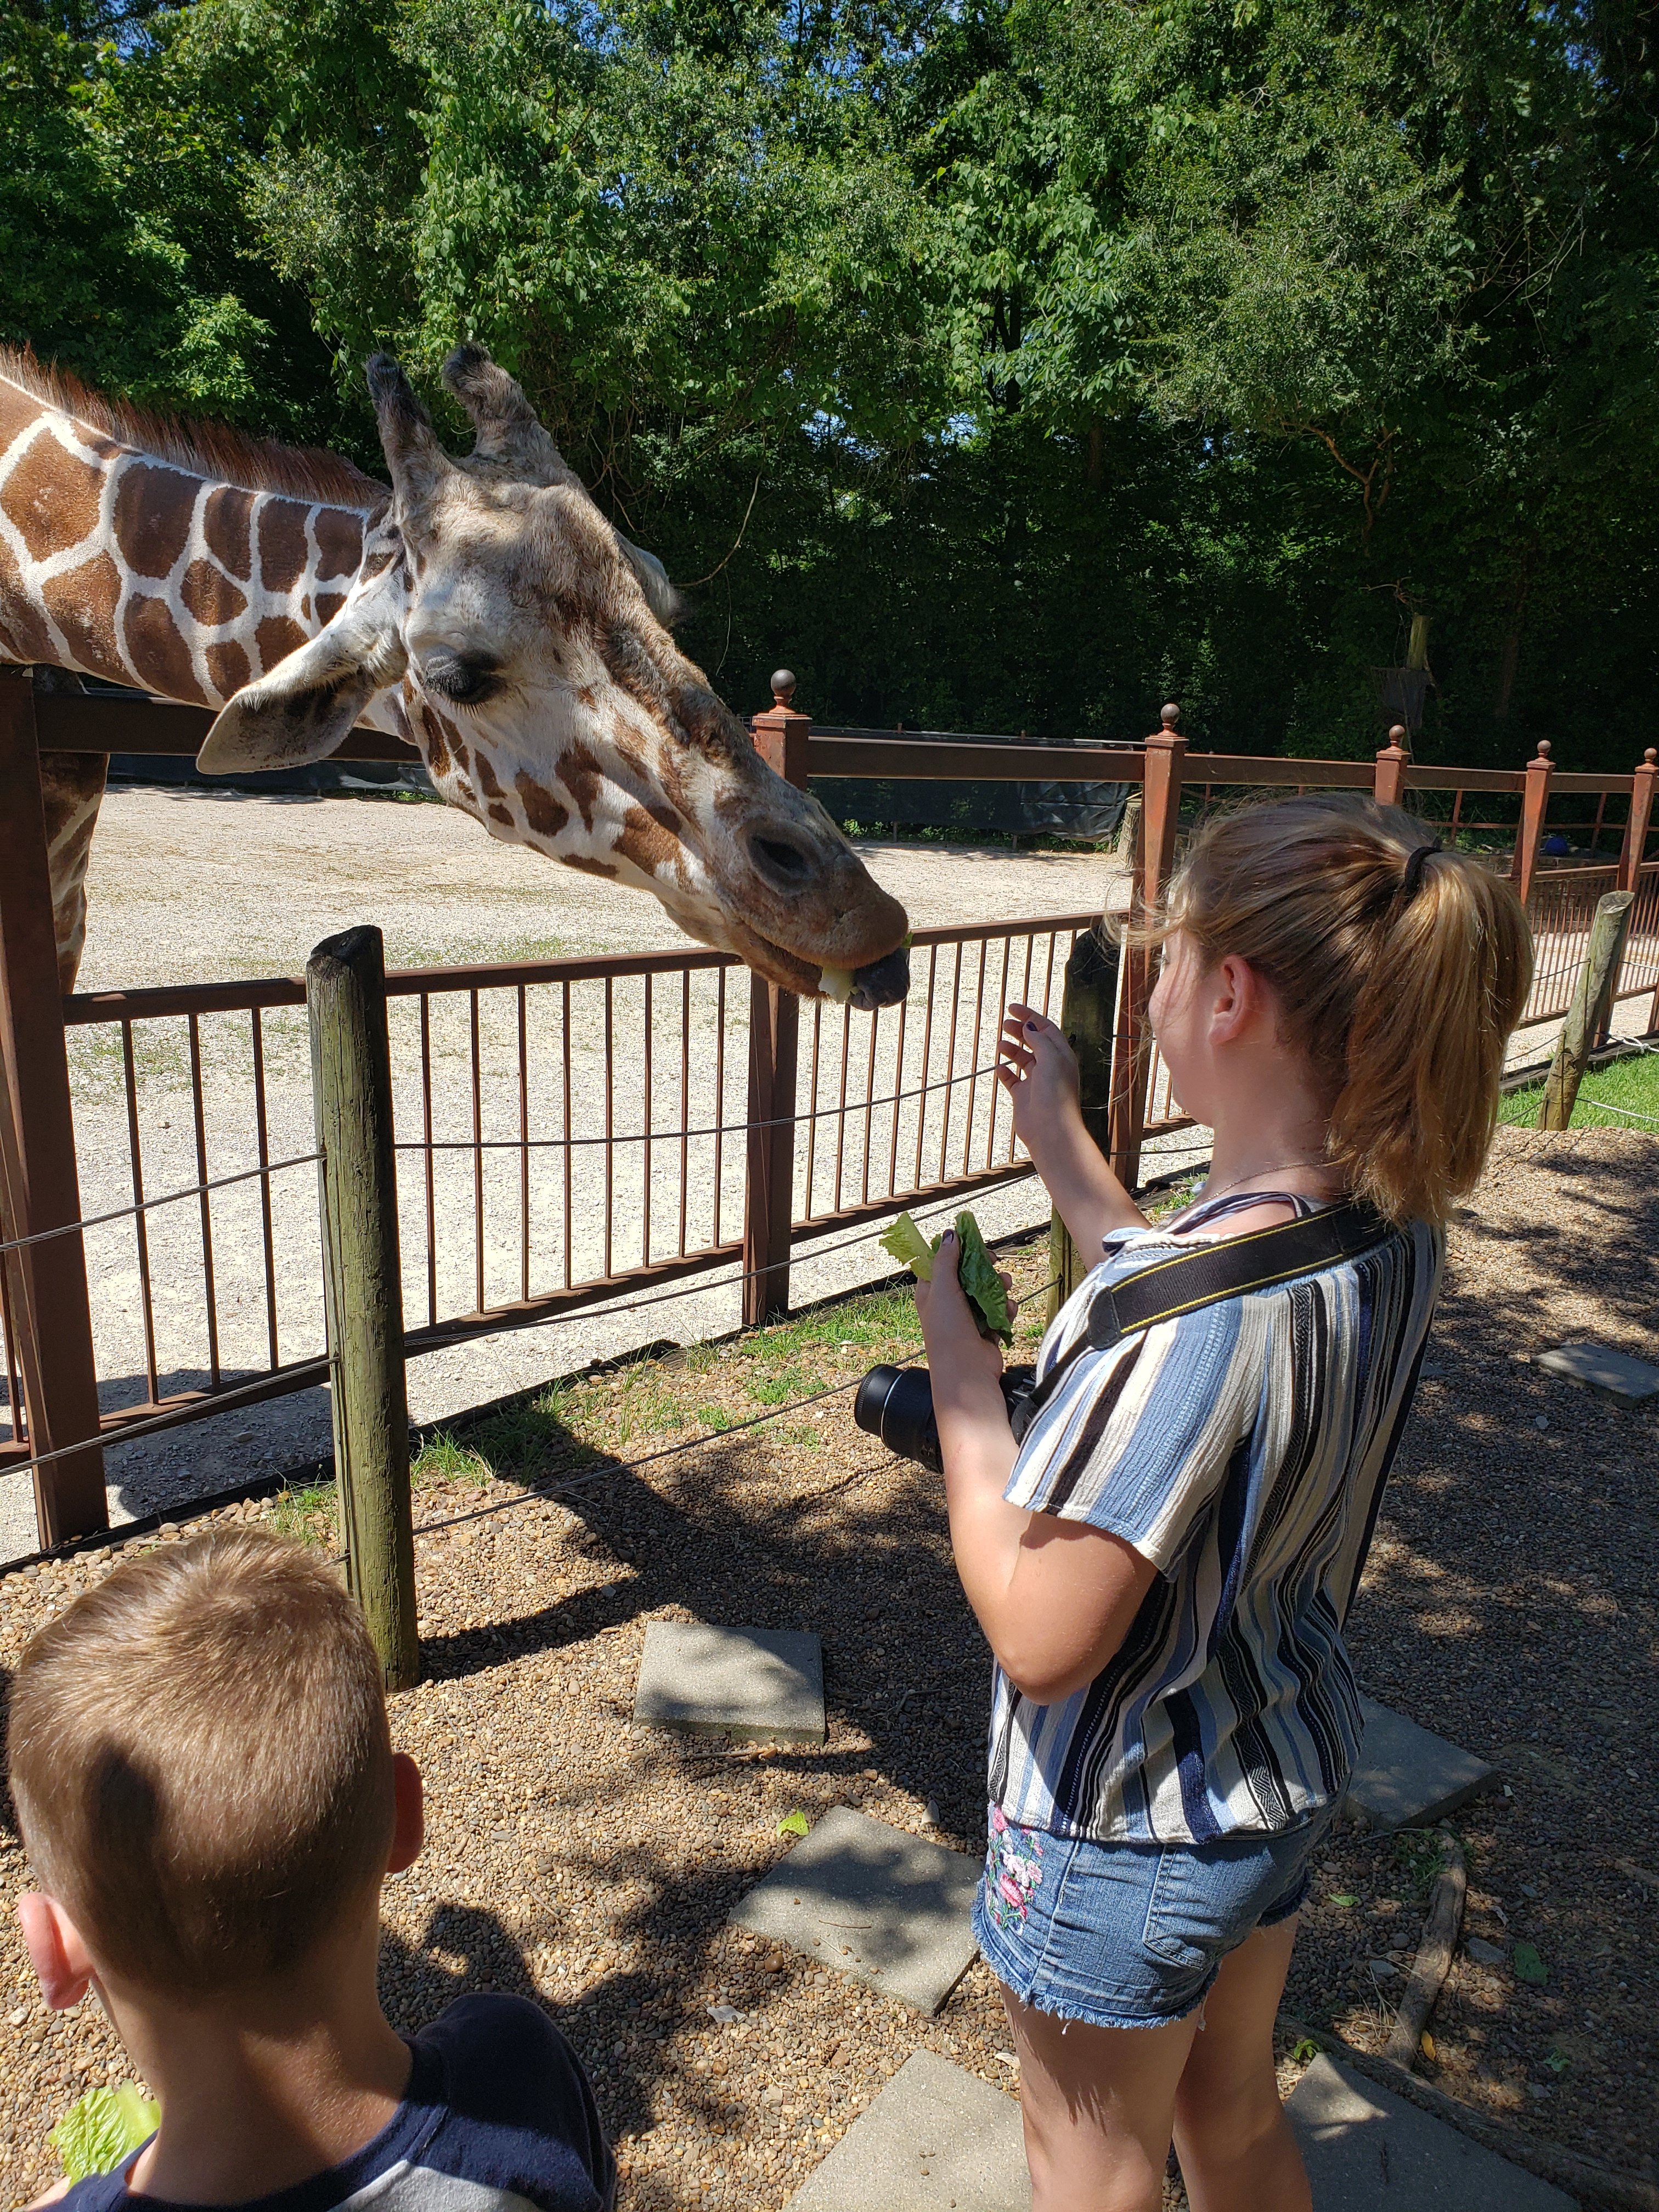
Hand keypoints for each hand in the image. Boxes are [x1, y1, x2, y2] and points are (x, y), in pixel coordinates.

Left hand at [913, 1231, 1010, 1406]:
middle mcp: (949, 1303)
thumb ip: (946, 1260)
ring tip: (1004, 1287)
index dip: (958, 1251)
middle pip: (969, 1274)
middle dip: (984, 1267)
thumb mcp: (943, 1289)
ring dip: (999, 1287)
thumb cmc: (948, 1332)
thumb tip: (950, 1233)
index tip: (972, 1243)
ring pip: (988, 1290)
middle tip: (994, 1261)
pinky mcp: (986, 1329)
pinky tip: (1008, 1310)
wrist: (967, 1373)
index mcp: (932, 1292)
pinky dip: (1006, 1308)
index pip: (942, 1263)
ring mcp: (968, 1317)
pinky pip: (999, 1310)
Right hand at [996, 1003, 1081, 1164]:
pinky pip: (1012, 1080)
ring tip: (1000, 1044)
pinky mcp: (1024, 1097)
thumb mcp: (1050, 1059)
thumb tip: (1029, 1027)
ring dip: (1011, 1049)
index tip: (1012, 1008)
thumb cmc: (1056, 1095)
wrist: (1050, 1129)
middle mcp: (1050, 1068)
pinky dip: (1005, 1072)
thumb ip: (1039, 1040)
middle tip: (1005, 1024)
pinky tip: (999, 1067)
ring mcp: (1037, 1082)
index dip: (1030, 1017)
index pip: (1046, 1029)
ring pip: (1022, 1059)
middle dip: (1019, 1031)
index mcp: (1061, 1056)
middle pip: (1034, 1042)